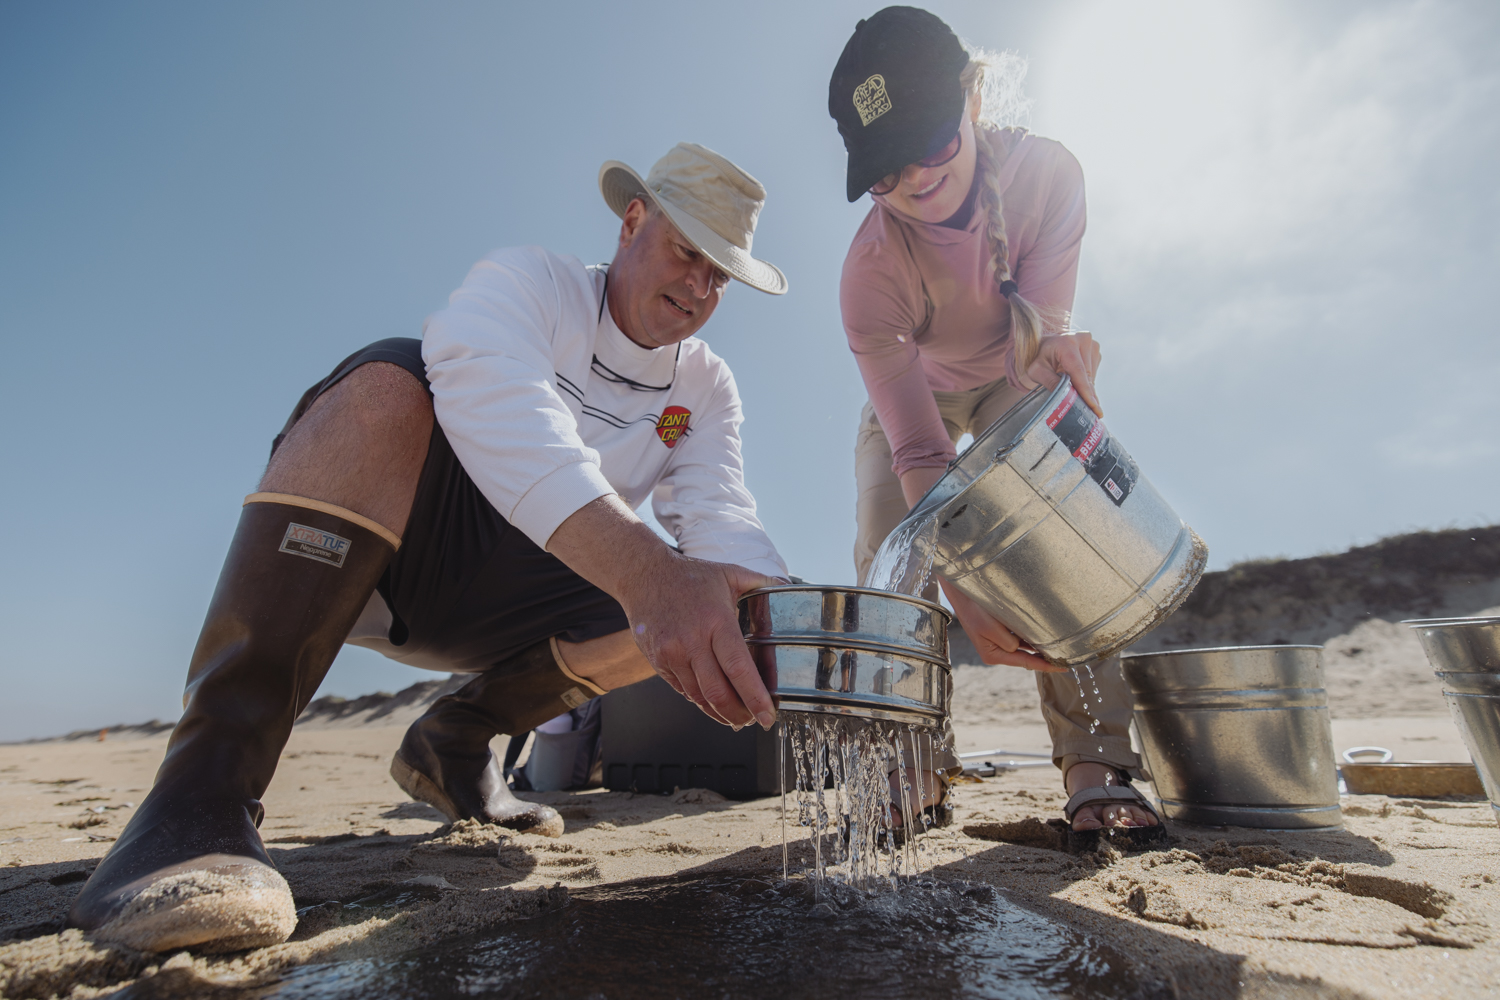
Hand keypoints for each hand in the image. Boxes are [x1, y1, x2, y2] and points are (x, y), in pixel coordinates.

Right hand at [546, 495, 781, 728]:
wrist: (643, 575)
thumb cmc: (689, 575)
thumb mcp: (729, 573)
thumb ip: (760, 582)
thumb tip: (786, 587)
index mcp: (716, 621)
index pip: (738, 668)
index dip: (755, 697)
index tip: (768, 715)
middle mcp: (692, 641)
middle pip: (718, 692)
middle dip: (739, 714)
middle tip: (754, 720)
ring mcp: (671, 654)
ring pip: (699, 697)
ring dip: (720, 712)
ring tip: (736, 717)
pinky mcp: (658, 661)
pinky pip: (682, 690)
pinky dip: (700, 701)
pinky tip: (713, 703)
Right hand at [937, 578, 1065, 671]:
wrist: (962, 593)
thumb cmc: (974, 611)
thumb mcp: (991, 629)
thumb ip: (1009, 641)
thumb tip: (1022, 646)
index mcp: (994, 655)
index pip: (1027, 662)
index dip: (1047, 665)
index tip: (1064, 667)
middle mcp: (997, 651)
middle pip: (1027, 657)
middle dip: (1045, 657)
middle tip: (1068, 656)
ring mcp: (999, 642)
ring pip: (1025, 646)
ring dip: (1040, 646)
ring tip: (1060, 646)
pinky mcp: (1001, 630)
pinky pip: (1021, 636)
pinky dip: (1032, 636)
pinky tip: (1044, 633)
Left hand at [1025, 332, 1102, 417]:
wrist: (1043, 343)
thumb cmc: (1037, 356)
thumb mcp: (1036, 370)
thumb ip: (1050, 382)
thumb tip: (1065, 398)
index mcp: (1067, 343)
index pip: (1079, 372)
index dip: (1086, 391)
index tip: (1095, 408)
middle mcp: (1082, 340)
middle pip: (1087, 376)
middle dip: (1085, 394)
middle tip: (1085, 411)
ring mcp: (1091, 343)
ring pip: (1091, 376)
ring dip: (1084, 387)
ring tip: (1070, 388)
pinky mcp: (1094, 350)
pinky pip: (1093, 372)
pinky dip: (1085, 381)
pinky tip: (1074, 379)